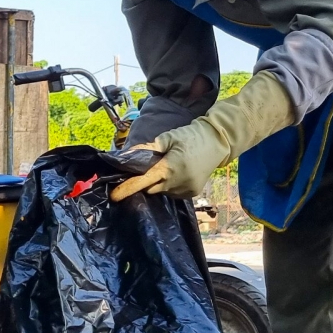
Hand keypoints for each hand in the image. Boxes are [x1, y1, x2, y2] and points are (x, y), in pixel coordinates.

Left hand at [109, 121, 229, 202]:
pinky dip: (169, 186)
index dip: (128, 188)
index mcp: (169, 168)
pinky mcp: (192, 193)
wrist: (218, 141)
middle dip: (145, 182)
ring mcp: (186, 190)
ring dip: (158, 183)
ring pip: (162, 192)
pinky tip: (177, 174)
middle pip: (151, 188)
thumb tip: (127, 155)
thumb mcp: (167, 138)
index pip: (143, 181)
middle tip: (147, 169)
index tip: (114, 196)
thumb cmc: (191, 136)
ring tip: (167, 167)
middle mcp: (177, 183)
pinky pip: (173, 193)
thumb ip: (147, 148)